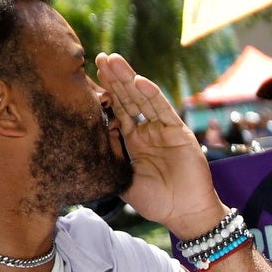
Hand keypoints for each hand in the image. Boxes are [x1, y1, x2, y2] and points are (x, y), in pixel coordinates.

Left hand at [95, 53, 225, 240]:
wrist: (185, 213)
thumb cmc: (156, 202)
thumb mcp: (124, 183)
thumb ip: (111, 165)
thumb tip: (86, 150)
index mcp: (133, 142)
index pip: (117, 111)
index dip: (105, 93)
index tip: (88, 76)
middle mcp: (147, 131)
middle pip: (128, 99)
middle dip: (114, 78)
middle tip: (99, 57)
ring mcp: (163, 129)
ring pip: (143, 98)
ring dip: (128, 79)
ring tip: (113, 60)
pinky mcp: (178, 132)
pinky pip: (163, 110)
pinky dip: (152, 94)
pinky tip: (139, 81)